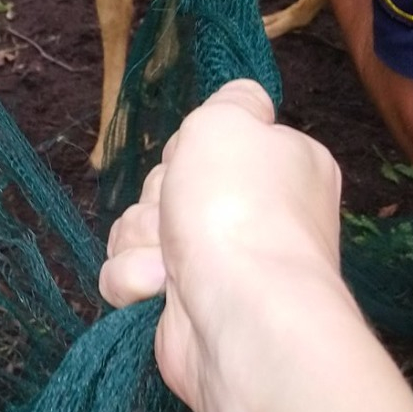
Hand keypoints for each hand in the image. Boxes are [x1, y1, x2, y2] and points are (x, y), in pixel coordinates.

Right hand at [98, 81, 343, 411]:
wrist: (237, 311)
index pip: (213, 144)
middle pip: (168, 185)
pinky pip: (131, 276)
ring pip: (141, 229)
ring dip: (141, 238)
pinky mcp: (182, 309)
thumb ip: (233, 99)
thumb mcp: (231, 120)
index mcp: (281, 169)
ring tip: (168, 261)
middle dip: (158, 198)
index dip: (190, 150)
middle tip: (179, 212)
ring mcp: (220, 267)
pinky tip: (157, 290)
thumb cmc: (238, 208)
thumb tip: (248, 99)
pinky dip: (135, 279)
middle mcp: (255, 217)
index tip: (197, 161)